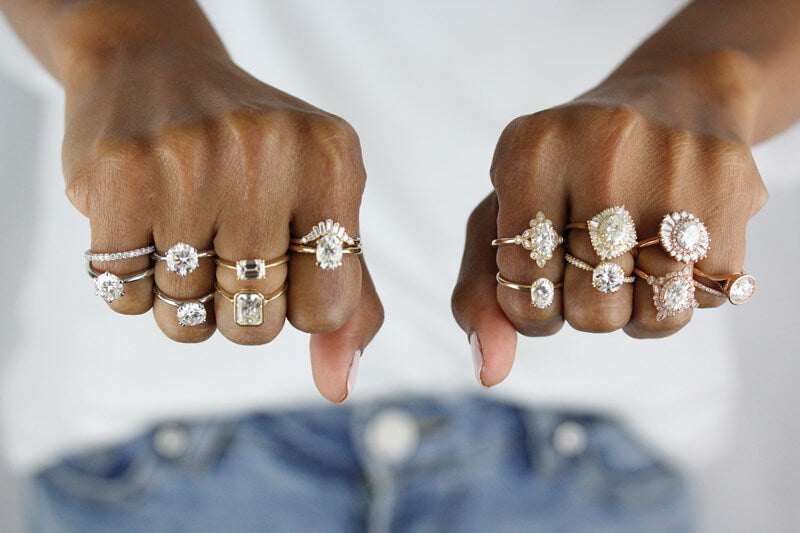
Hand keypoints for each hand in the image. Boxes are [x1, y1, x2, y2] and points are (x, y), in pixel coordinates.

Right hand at [62, 5, 381, 402]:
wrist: (156, 70)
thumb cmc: (257, 158)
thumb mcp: (323, 208)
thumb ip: (348, 299)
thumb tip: (337, 386)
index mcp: (334, 158)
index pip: (326, 309)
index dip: (298, 305)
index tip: (281, 260)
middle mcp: (266, 150)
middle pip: (256, 321)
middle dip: (239, 306)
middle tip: (226, 245)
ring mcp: (188, 156)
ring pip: (186, 315)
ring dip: (183, 296)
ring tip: (184, 230)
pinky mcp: (118, 171)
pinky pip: (125, 296)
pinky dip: (133, 285)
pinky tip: (142, 229)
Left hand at [452, 63, 767, 386]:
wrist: (671, 101)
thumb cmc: (567, 179)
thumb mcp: (503, 222)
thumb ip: (477, 297)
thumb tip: (488, 373)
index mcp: (528, 150)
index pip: (521, 292)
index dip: (534, 298)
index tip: (547, 263)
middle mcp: (601, 145)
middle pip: (590, 312)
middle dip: (587, 306)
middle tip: (593, 260)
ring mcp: (673, 163)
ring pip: (654, 316)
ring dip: (639, 309)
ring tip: (634, 259)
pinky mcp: (732, 186)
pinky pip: (704, 300)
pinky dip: (685, 292)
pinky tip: (675, 244)